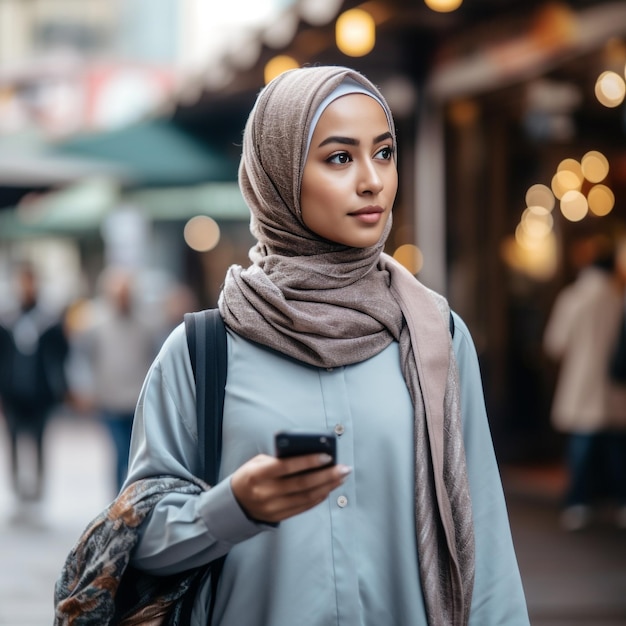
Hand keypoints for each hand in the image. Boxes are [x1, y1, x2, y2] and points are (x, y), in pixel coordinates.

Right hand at [230, 453, 351, 523]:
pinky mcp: (279, 517)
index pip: (286, 467)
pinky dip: (319, 497)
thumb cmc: (251, 475)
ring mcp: (272, 508)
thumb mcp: (258, 462)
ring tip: (341, 477)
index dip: (308, 461)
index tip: (327, 455)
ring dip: (327, 487)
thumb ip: (280, 459)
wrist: (235, 502)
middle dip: (326, 476)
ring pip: (306, 498)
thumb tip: (310, 455)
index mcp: (257, 474)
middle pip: (301, 485)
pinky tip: (329, 488)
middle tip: (343, 468)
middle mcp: (265, 493)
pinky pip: (303, 507)